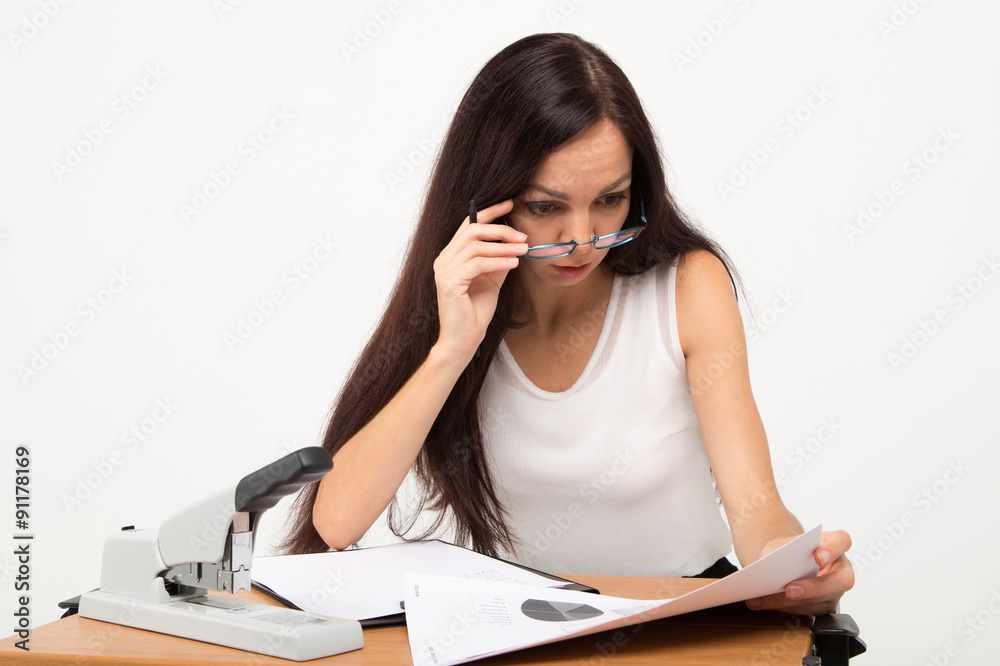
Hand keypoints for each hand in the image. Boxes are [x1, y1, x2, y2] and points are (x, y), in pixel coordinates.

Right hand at [432, 199, 524, 359]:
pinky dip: (498, 261)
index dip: (490, 212)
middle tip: (522, 236)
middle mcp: (444, 259)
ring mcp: (444, 270)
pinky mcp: (449, 282)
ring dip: (504, 247)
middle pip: (472, 230)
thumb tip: (514, 242)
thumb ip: (498, 259)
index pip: (468, 225)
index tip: (510, 204)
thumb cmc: (475, 311)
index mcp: (451, 256)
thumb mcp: (491, 279)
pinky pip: (477, 264)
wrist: (463, 339)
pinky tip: (513, 264)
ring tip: (523, 250)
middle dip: (501, 229)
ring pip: (476, 246)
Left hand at [745, 530, 854, 615]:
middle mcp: (840, 568)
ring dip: (789, 603)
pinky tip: (763, 603)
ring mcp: (834, 590)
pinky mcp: (823, 606)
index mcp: (835, 544)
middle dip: (814, 587)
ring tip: (762, 599)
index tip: (817, 557)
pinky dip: (783, 608)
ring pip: (821, 601)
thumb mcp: (782, 544)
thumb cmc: (788, 550)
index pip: (843, 541)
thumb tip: (768, 565)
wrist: (783, 561)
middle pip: (841, 580)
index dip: (833, 549)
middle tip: (789, 590)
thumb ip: (779, 551)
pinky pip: (808, 612)